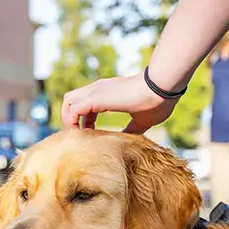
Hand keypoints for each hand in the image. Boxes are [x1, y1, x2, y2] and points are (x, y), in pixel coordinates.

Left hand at [61, 73, 179, 133]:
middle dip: (71, 117)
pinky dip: (72, 121)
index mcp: (108, 92)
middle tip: (80, 134)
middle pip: (71, 99)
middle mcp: (99, 89)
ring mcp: (96, 91)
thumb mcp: (142, 120)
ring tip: (77, 135)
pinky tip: (81, 133)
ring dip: (69, 118)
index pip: (86, 102)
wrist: (160, 88)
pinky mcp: (96, 98)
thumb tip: (128, 140)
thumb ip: (132, 128)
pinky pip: (74, 109)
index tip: (91, 133)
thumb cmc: (156, 102)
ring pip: (68, 101)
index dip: (84, 119)